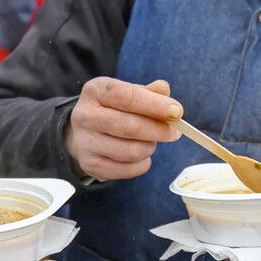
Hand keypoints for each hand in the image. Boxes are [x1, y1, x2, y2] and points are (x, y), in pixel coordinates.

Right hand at [64, 77, 182, 181]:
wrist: (83, 132)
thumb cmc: (112, 109)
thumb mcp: (126, 93)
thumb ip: (148, 92)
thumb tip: (164, 90)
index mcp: (95, 91)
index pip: (127, 96)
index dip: (155, 105)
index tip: (177, 112)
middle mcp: (85, 116)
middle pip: (129, 127)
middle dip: (158, 130)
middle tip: (174, 132)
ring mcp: (85, 142)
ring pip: (131, 151)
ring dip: (149, 147)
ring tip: (151, 142)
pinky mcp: (90, 165)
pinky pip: (127, 170)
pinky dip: (142, 164)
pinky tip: (142, 155)